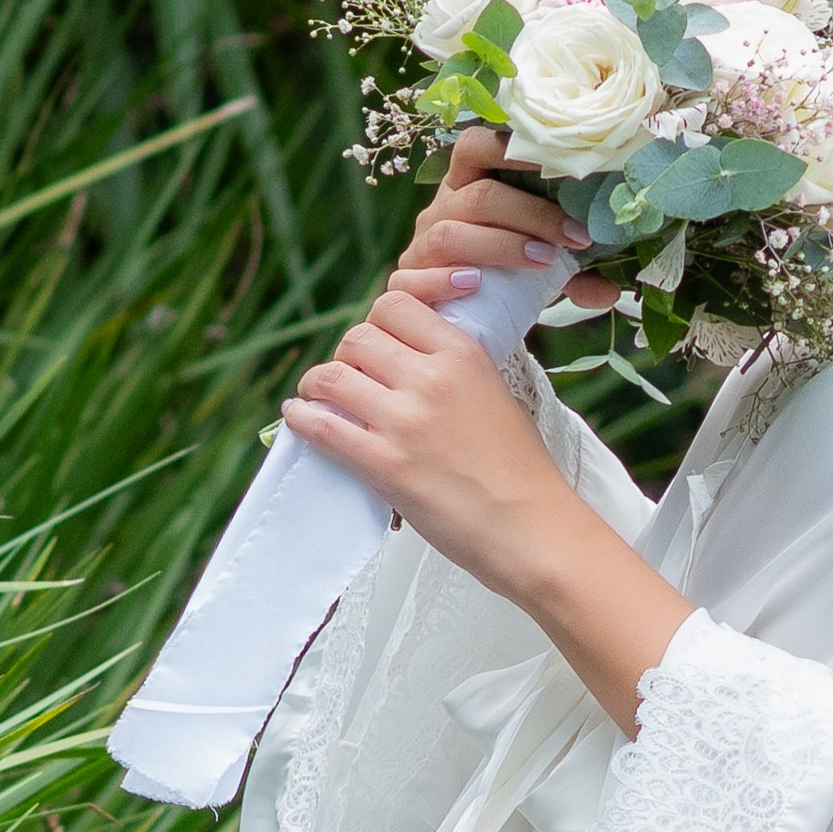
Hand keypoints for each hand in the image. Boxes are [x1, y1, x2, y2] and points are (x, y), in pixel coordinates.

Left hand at [285, 289, 578, 600]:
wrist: (533, 528)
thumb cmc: (520, 470)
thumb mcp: (496, 393)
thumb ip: (454, 368)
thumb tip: (408, 359)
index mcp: (464, 354)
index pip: (396, 304)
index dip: (377, 322)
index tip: (377, 343)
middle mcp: (432, 378)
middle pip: (357, 337)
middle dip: (347, 355)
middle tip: (351, 378)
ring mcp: (405, 421)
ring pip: (330, 376)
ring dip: (317, 386)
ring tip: (318, 398)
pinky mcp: (385, 464)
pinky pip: (321, 427)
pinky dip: (301, 419)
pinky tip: (300, 418)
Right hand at [386, 126, 621, 316]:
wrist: (452, 319)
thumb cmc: (499, 278)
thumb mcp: (539, 270)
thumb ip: (574, 275)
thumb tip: (615, 288)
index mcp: (469, 186)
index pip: (477, 146)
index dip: (511, 146)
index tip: (561, 161)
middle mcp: (442, 208)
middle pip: (480, 196)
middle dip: (532, 214)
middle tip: (577, 237)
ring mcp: (421, 244)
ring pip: (451, 232)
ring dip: (503, 245)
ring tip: (545, 263)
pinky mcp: (405, 281)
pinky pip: (415, 276)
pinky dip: (445, 279)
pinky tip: (476, 285)